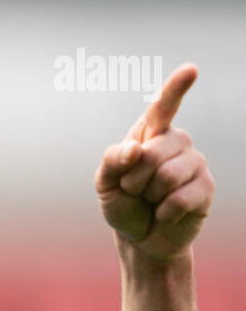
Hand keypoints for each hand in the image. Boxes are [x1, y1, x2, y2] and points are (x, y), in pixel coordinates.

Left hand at [94, 63, 213, 263]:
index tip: (191, 70)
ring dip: (150, 197)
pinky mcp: (205, 188)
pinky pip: (179, 199)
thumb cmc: (124, 205)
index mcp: (152, 134)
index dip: (176, 88)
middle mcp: (177, 141)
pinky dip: (165, 212)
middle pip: (153, 153)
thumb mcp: (105, 184)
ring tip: (152, 201)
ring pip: (167, 176)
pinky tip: (165, 214)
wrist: (139, 240)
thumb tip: (136, 149)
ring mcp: (194, 163)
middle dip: (134, 180)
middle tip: (135, 191)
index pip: (163, 107)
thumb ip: (112, 160)